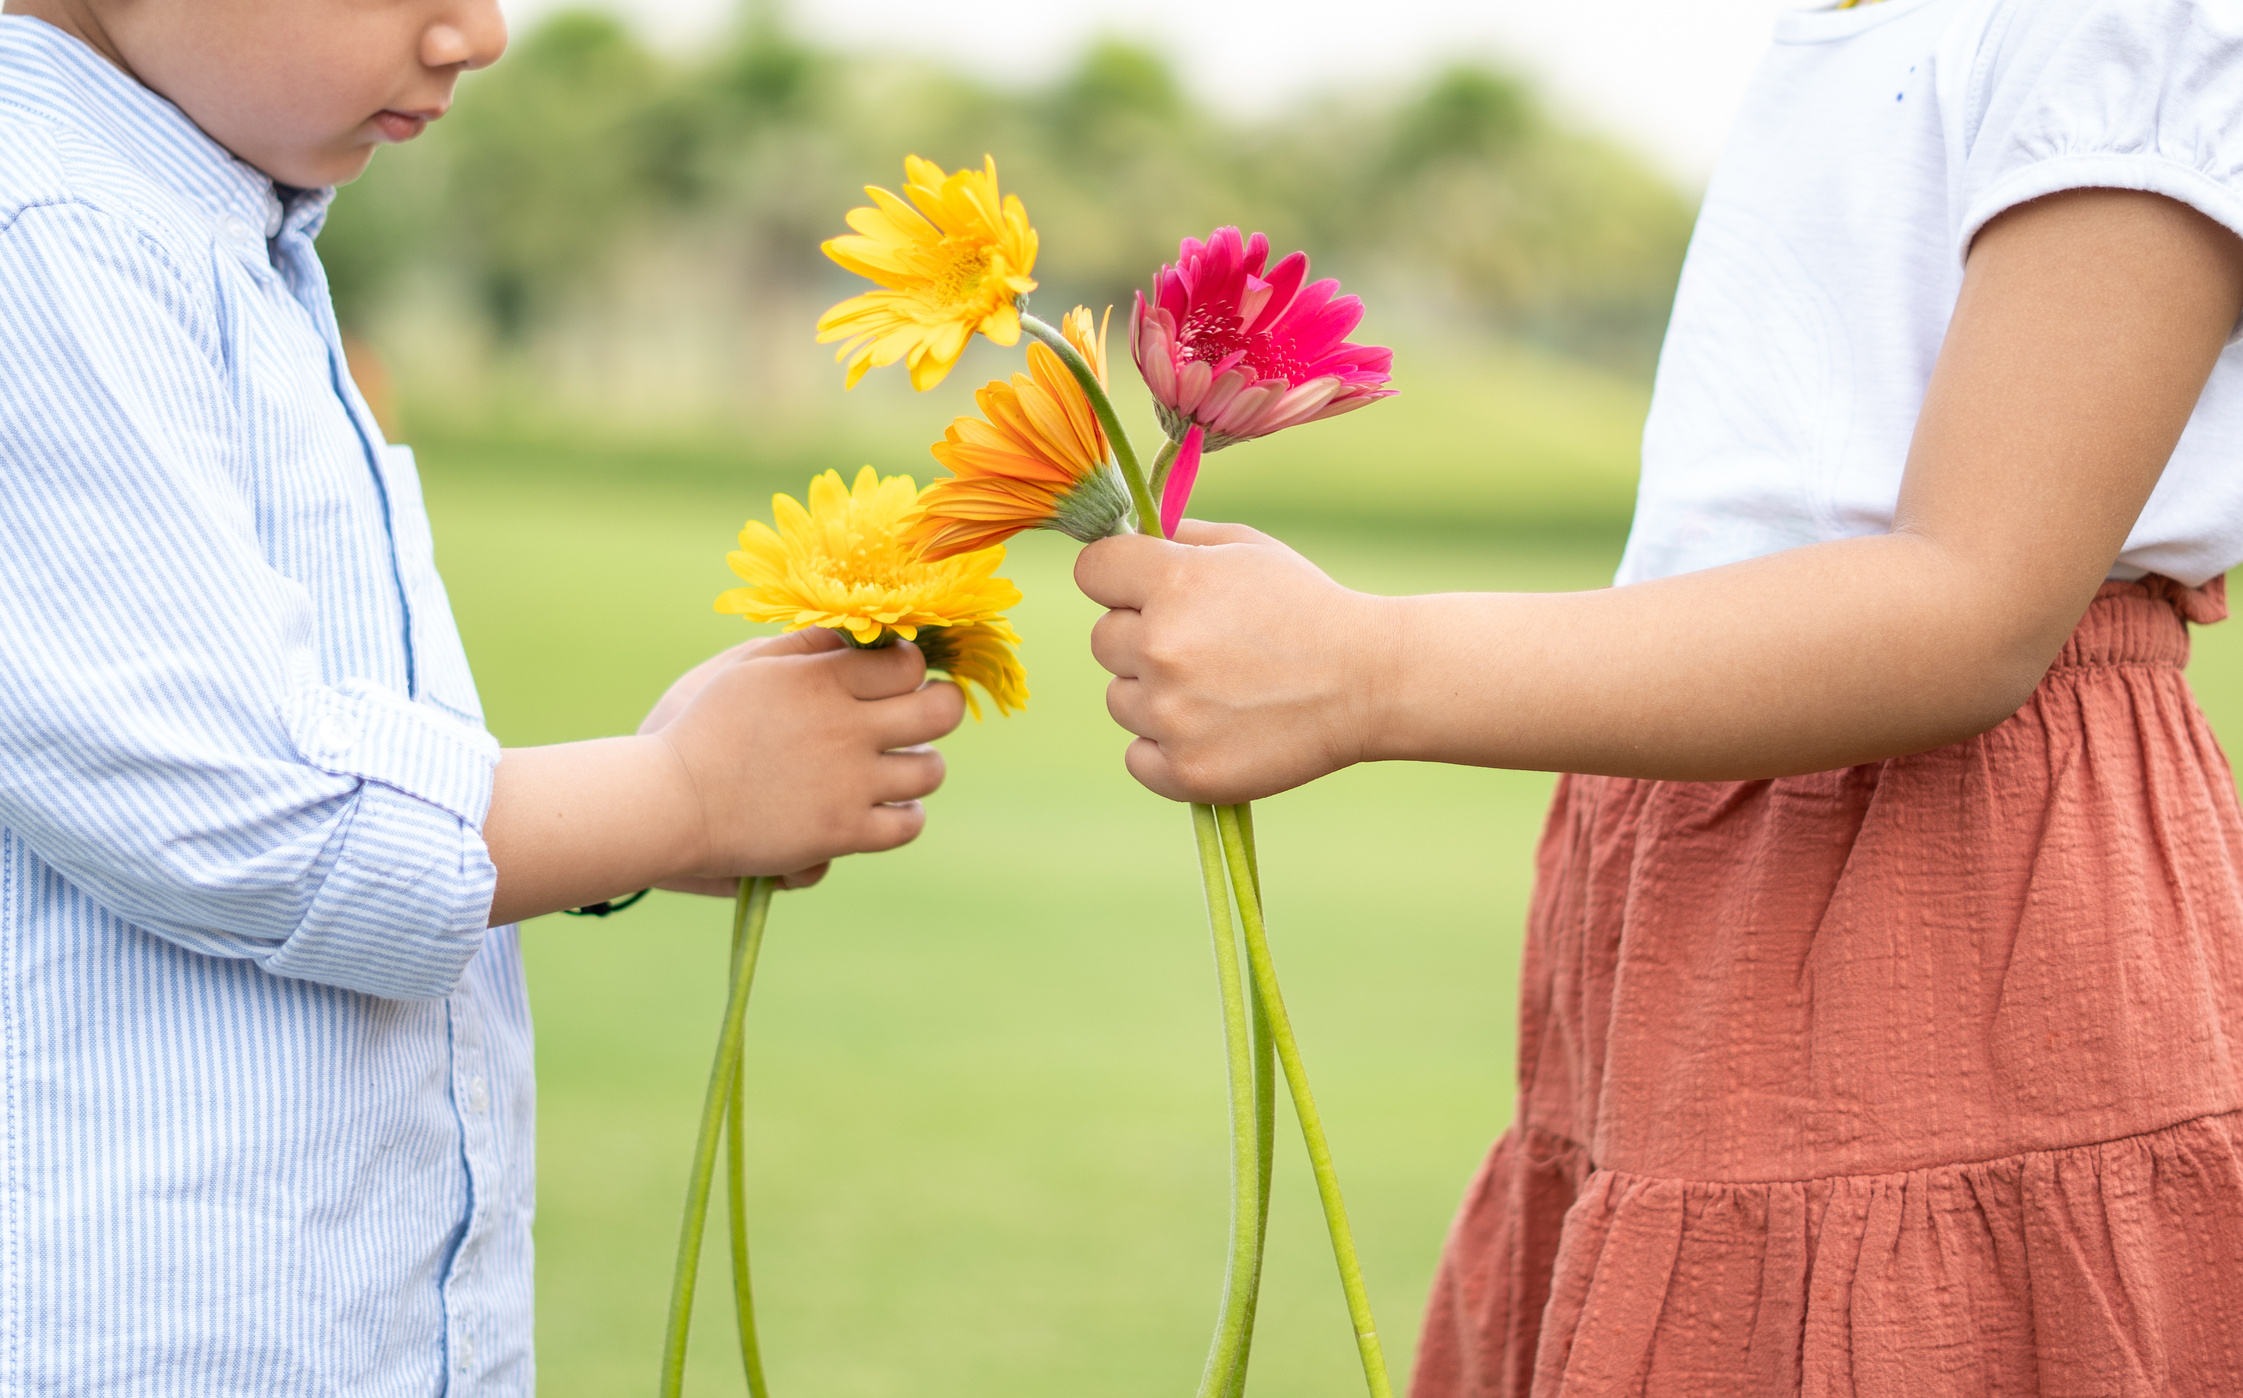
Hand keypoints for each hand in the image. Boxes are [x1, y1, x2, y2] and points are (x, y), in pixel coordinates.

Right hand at [483, 628, 964, 925]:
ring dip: (920, 766)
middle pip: (939, 712)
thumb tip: (854, 636)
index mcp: (822, 681)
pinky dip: (903, 815)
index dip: (910, 667)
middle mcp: (846, 729)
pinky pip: (908, 824)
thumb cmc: (699, 729)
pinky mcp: (844, 833)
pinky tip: (883, 806)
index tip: (897, 676)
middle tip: (921, 714)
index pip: (909, 662)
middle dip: (938, 708)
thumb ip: (805, 647)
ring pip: (931, 771)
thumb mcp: (746, 668)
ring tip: (896, 764)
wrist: (667, 804)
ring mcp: (850, 784)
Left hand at [1075, 520, 1390, 803]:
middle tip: (1205, 647)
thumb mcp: (1247, 549)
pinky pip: (1137, 756)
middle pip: (1103, 640)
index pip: (1092, 571)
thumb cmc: (1306, 609)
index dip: (1118, 579)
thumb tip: (1123, 538)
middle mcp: (1161, 646)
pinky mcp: (1184, 770)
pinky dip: (1167, 749)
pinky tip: (1213, 731)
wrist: (1369, 683)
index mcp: (1174, 582)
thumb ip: (1178, 537)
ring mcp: (1170, 714)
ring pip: (1120, 700)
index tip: (1142, 591)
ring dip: (1156, 696)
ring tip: (1220, 690)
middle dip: (1142, 639)